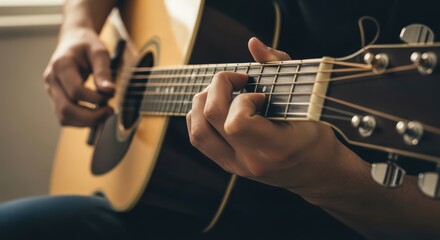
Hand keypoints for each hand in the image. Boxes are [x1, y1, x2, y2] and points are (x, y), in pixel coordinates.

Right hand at [43, 28, 113, 126]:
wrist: (73, 40)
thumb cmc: (87, 44)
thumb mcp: (99, 51)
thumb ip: (103, 71)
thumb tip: (109, 90)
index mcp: (61, 65)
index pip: (76, 91)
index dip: (95, 98)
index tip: (111, 95)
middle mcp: (52, 79)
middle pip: (66, 109)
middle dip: (91, 116)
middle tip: (109, 111)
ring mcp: (51, 90)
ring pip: (63, 117)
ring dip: (85, 122)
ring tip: (103, 114)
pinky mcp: (55, 97)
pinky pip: (65, 116)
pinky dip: (81, 120)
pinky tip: (95, 114)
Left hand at [187, 37, 348, 197]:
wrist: (314, 171)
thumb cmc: (314, 133)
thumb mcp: (307, 100)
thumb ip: (280, 66)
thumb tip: (252, 43)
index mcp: (276, 148)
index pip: (237, 123)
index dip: (242, 99)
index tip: (260, 95)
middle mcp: (251, 161)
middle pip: (211, 118)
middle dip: (219, 87)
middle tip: (238, 81)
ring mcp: (236, 166)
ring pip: (198, 130)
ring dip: (203, 101)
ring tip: (224, 92)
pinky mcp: (227, 165)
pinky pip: (199, 138)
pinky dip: (200, 115)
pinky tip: (219, 106)